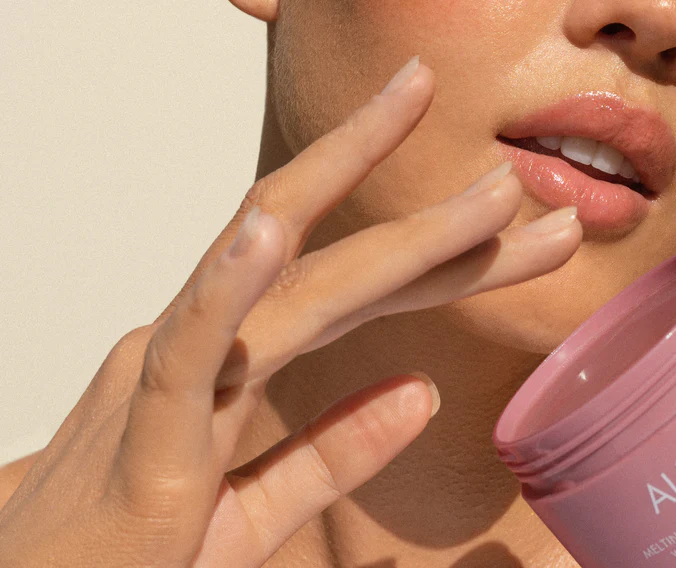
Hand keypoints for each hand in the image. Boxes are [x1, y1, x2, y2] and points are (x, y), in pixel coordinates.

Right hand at [0, 57, 582, 566]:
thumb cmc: (118, 556)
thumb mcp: (249, 510)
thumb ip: (330, 451)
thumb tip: (419, 392)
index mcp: (236, 361)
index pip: (358, 292)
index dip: (443, 260)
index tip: (520, 232)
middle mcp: (212, 345)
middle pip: (342, 267)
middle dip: (439, 226)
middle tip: (518, 182)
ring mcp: (174, 377)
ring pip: (291, 286)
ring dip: (393, 237)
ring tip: (481, 197)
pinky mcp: (142, 435)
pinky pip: (188, 346)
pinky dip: (228, 286)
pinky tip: (270, 229)